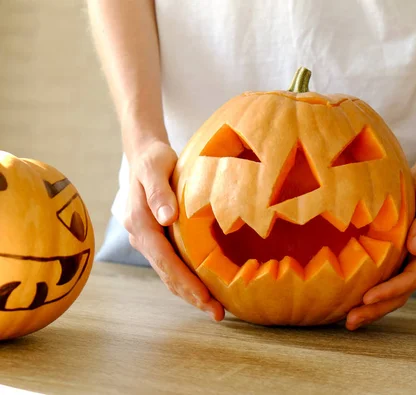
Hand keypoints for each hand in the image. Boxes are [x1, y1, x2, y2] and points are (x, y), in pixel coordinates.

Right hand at [123, 139, 224, 320]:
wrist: (142, 154)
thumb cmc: (153, 159)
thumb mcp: (155, 167)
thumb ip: (160, 192)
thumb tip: (166, 218)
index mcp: (140, 222)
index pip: (165, 259)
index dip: (184, 280)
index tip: (205, 297)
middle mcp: (141, 236)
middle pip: (167, 273)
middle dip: (191, 295)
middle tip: (217, 313)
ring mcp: (148, 240)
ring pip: (168, 273)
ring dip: (189, 293)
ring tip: (214, 309)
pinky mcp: (157, 239)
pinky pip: (171, 265)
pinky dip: (187, 280)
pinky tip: (204, 289)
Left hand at [345, 163, 415, 329]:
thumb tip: (415, 248)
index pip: (410, 278)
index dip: (390, 291)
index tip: (367, 298)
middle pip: (401, 294)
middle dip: (376, 309)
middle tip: (350, 321)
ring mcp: (410, 262)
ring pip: (394, 294)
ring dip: (373, 309)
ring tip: (348, 321)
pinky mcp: (399, 258)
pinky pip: (387, 282)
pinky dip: (372, 296)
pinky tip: (352, 303)